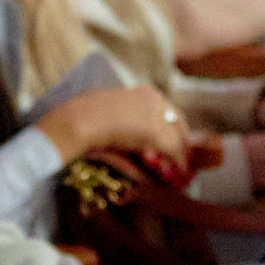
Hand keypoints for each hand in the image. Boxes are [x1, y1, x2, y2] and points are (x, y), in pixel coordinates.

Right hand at [35, 84, 189, 174]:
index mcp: (143, 92)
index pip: (167, 109)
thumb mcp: (107, 110)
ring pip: (177, 136)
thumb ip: (121, 117)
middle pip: (178, 120)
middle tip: (185, 155)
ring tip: (184, 168)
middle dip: (183, 138)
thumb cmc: (82, 113)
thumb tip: (126, 130)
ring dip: (182, 153)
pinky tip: (181, 172)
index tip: (175, 137)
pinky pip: (173, 149)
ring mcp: (156, 114)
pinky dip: (179, 162)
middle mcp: (154, 99)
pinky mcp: (155, 132)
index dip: (174, 125)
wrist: (78, 120)